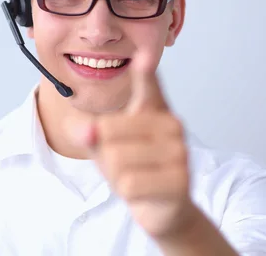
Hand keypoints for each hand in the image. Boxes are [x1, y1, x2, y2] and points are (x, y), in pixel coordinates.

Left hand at [71, 52, 199, 240]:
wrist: (163, 208)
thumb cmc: (134, 168)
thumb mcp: (105, 146)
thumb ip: (88, 134)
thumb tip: (85, 131)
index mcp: (153, 109)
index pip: (148, 85)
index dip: (145, 72)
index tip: (143, 56)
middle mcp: (171, 125)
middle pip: (108, 130)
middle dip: (105, 154)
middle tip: (123, 164)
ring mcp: (180, 152)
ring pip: (117, 159)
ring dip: (116, 176)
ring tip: (135, 177)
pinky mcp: (180, 180)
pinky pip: (130, 184)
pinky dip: (128, 193)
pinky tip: (143, 192)